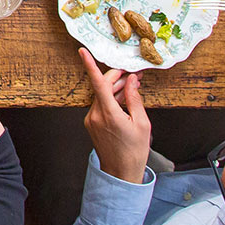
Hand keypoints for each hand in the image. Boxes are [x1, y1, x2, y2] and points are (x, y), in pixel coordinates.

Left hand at [79, 48, 150, 182]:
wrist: (121, 173)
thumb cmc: (134, 151)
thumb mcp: (141, 123)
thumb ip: (134, 98)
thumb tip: (131, 80)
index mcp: (109, 113)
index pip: (97, 84)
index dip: (90, 65)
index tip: (82, 51)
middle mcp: (95, 115)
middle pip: (101, 87)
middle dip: (116, 77)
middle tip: (132, 74)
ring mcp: (91, 120)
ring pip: (101, 96)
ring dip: (115, 88)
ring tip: (132, 86)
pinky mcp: (91, 123)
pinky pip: (100, 105)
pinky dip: (111, 99)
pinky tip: (124, 100)